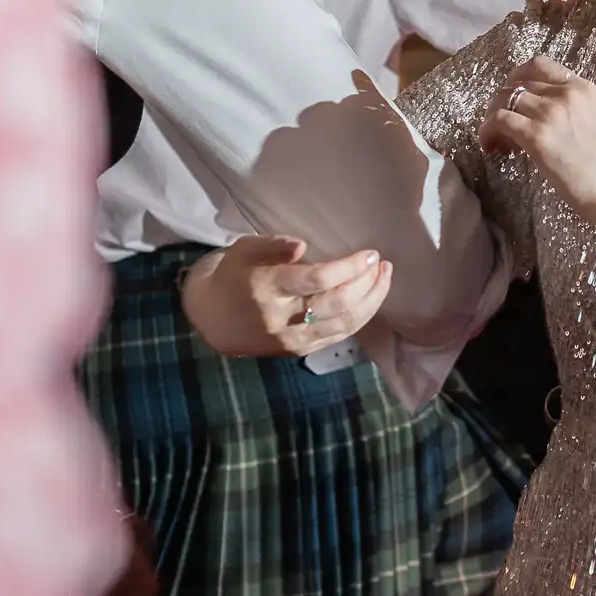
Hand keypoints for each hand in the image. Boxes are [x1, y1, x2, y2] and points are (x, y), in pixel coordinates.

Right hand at [179, 235, 391, 358]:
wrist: (211, 318)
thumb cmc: (234, 274)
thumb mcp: (244, 249)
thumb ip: (272, 245)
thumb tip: (302, 245)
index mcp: (267, 287)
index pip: (319, 279)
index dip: (350, 267)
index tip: (369, 253)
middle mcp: (281, 317)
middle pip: (338, 303)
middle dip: (367, 283)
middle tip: (381, 264)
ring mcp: (291, 338)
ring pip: (344, 324)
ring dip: (371, 302)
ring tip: (384, 279)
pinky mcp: (299, 351)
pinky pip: (338, 336)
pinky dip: (360, 318)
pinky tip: (370, 300)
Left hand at [480, 55, 595, 224]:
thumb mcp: (595, 120)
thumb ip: (571, 108)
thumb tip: (537, 112)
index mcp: (583, 87)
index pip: (539, 65)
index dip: (518, 78)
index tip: (512, 96)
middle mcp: (565, 93)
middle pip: (517, 83)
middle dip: (503, 101)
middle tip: (500, 124)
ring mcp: (550, 112)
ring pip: (504, 99)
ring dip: (493, 116)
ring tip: (496, 139)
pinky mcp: (536, 135)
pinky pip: (498, 120)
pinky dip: (488, 131)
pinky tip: (491, 146)